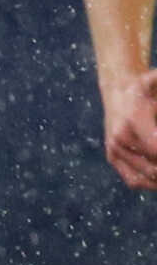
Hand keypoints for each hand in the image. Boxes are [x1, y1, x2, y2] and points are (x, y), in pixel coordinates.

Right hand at [106, 69, 156, 190]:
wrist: (118, 91)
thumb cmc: (146, 86)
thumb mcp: (156, 81)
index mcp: (134, 121)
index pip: (156, 150)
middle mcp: (120, 138)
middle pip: (155, 166)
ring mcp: (115, 149)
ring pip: (147, 176)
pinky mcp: (112, 157)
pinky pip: (134, 180)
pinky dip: (151, 183)